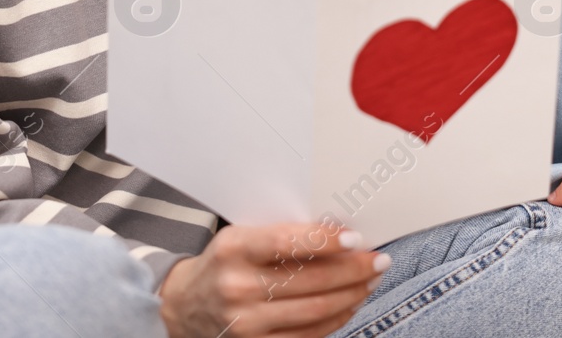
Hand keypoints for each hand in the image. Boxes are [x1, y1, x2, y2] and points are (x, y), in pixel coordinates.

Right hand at [158, 223, 389, 337]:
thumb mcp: (240, 237)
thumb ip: (280, 235)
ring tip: (371, 280)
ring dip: (352, 294)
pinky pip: (308, 335)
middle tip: (378, 260)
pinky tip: (350, 303)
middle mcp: (238, 287)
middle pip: (310, 280)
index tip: (355, 238)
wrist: (183, 306)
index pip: (287, 243)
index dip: (326, 241)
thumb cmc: (222, 264)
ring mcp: (246, 323)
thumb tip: (338, 233)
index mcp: (234, 249)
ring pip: (315, 311)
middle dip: (353, 269)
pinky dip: (336, 319)